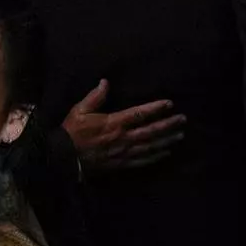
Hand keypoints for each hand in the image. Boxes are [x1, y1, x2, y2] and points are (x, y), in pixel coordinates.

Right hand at [61, 79, 186, 170]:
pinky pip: (142, 161)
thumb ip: (95, 96)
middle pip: (151, 131)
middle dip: (168, 125)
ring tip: (180, 135)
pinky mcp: (120, 164)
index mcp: (114, 123)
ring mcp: (123, 152)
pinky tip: (166, 153)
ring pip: (150, 146)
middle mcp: (122, 138)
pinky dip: (155, 157)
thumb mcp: (79, 110)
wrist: (62, 159)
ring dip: (166, 140)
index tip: (169, 103)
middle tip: (183, 120)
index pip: (140, 114)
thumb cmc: (71, 132)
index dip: (156, 108)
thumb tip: (105, 82)